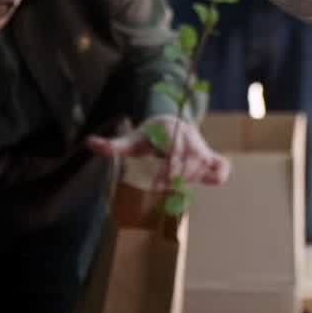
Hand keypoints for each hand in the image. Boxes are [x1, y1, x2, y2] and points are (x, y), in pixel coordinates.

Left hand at [87, 115, 231, 187]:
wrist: (168, 124)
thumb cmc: (146, 136)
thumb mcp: (129, 141)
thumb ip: (111, 145)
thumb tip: (89, 142)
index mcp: (169, 128)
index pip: (175, 151)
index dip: (167, 170)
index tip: (156, 184)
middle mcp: (189, 134)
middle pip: (193, 158)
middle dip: (178, 176)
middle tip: (164, 188)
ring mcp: (202, 144)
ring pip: (207, 162)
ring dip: (191, 178)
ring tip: (175, 187)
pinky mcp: (210, 155)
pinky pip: (222, 166)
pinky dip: (217, 177)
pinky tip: (203, 185)